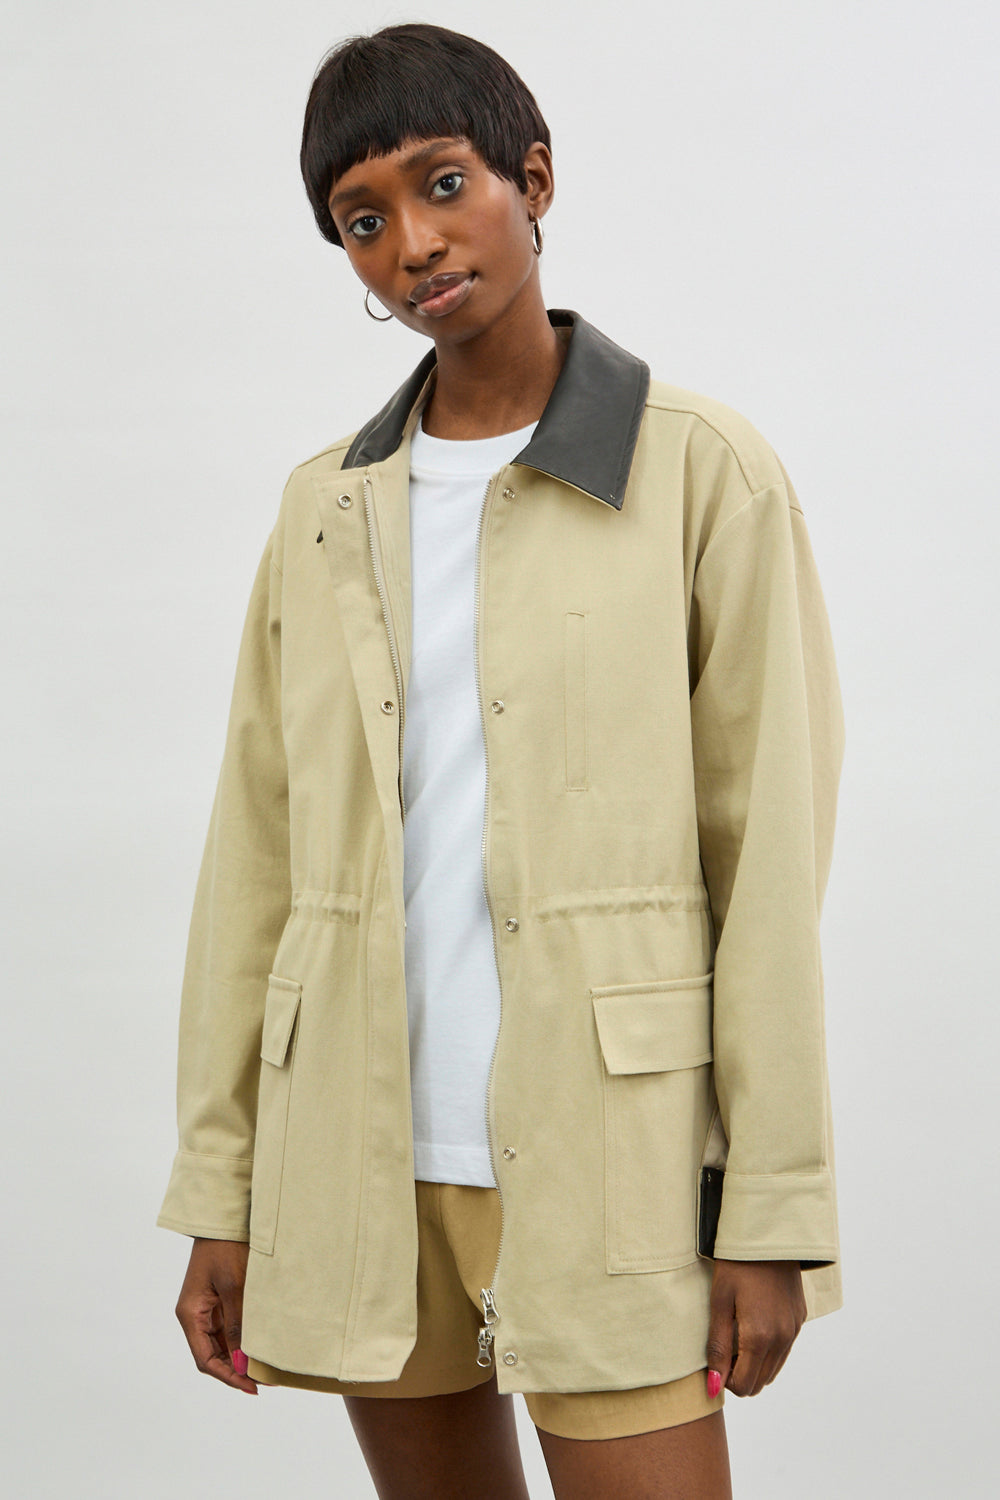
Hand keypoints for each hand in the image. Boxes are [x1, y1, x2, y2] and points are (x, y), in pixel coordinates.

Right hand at [174, 1238, 257, 1392]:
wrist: (223, 1217)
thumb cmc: (225, 1247)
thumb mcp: (234, 1286)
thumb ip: (237, 1325)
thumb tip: (242, 1362)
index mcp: (190, 1314)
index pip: (205, 1360)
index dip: (228, 1377)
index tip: (252, 1388)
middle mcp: (195, 1315)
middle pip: (212, 1355)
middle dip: (236, 1370)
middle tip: (265, 1381)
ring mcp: (205, 1308)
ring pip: (221, 1343)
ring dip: (240, 1356)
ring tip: (266, 1367)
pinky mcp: (217, 1299)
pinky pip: (228, 1327)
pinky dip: (242, 1339)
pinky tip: (260, 1345)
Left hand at [705, 1259, 806, 1396]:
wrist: (768, 1235)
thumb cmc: (736, 1266)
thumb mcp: (719, 1303)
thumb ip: (717, 1347)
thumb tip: (712, 1386)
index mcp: (760, 1337)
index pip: (744, 1385)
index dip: (724, 1380)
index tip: (715, 1359)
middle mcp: (782, 1338)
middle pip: (760, 1382)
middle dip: (739, 1375)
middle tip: (723, 1348)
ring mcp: (794, 1330)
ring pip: (773, 1370)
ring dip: (754, 1365)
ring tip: (736, 1336)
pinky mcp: (800, 1319)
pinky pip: (784, 1351)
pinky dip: (767, 1351)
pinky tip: (753, 1327)